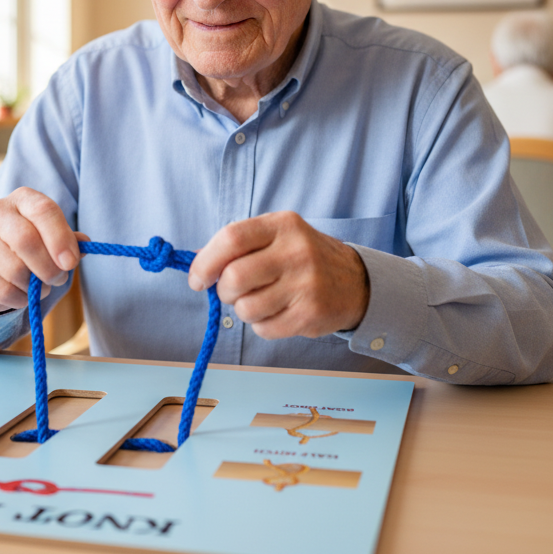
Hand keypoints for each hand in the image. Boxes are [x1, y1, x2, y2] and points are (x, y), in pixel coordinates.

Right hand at [0, 187, 80, 312]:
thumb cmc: (30, 247)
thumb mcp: (51, 237)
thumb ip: (69, 240)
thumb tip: (84, 245)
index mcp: (22, 199)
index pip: (43, 210)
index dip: (60, 238)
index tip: (71, 262)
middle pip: (25, 240)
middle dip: (48, 267)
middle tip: (58, 279)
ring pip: (14, 270)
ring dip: (34, 286)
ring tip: (37, 285)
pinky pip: (3, 290)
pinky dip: (20, 299)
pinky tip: (22, 294)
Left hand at [187, 211, 369, 339]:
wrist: (356, 282)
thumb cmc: (303, 257)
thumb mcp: (277, 236)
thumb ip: (238, 244)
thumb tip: (196, 264)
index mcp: (283, 225)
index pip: (231, 238)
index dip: (205, 261)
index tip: (197, 279)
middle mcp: (296, 251)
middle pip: (234, 276)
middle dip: (223, 290)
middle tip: (231, 292)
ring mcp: (306, 284)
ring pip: (246, 308)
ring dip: (243, 310)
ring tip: (261, 301)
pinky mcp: (310, 314)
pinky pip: (264, 329)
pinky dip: (261, 325)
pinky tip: (278, 312)